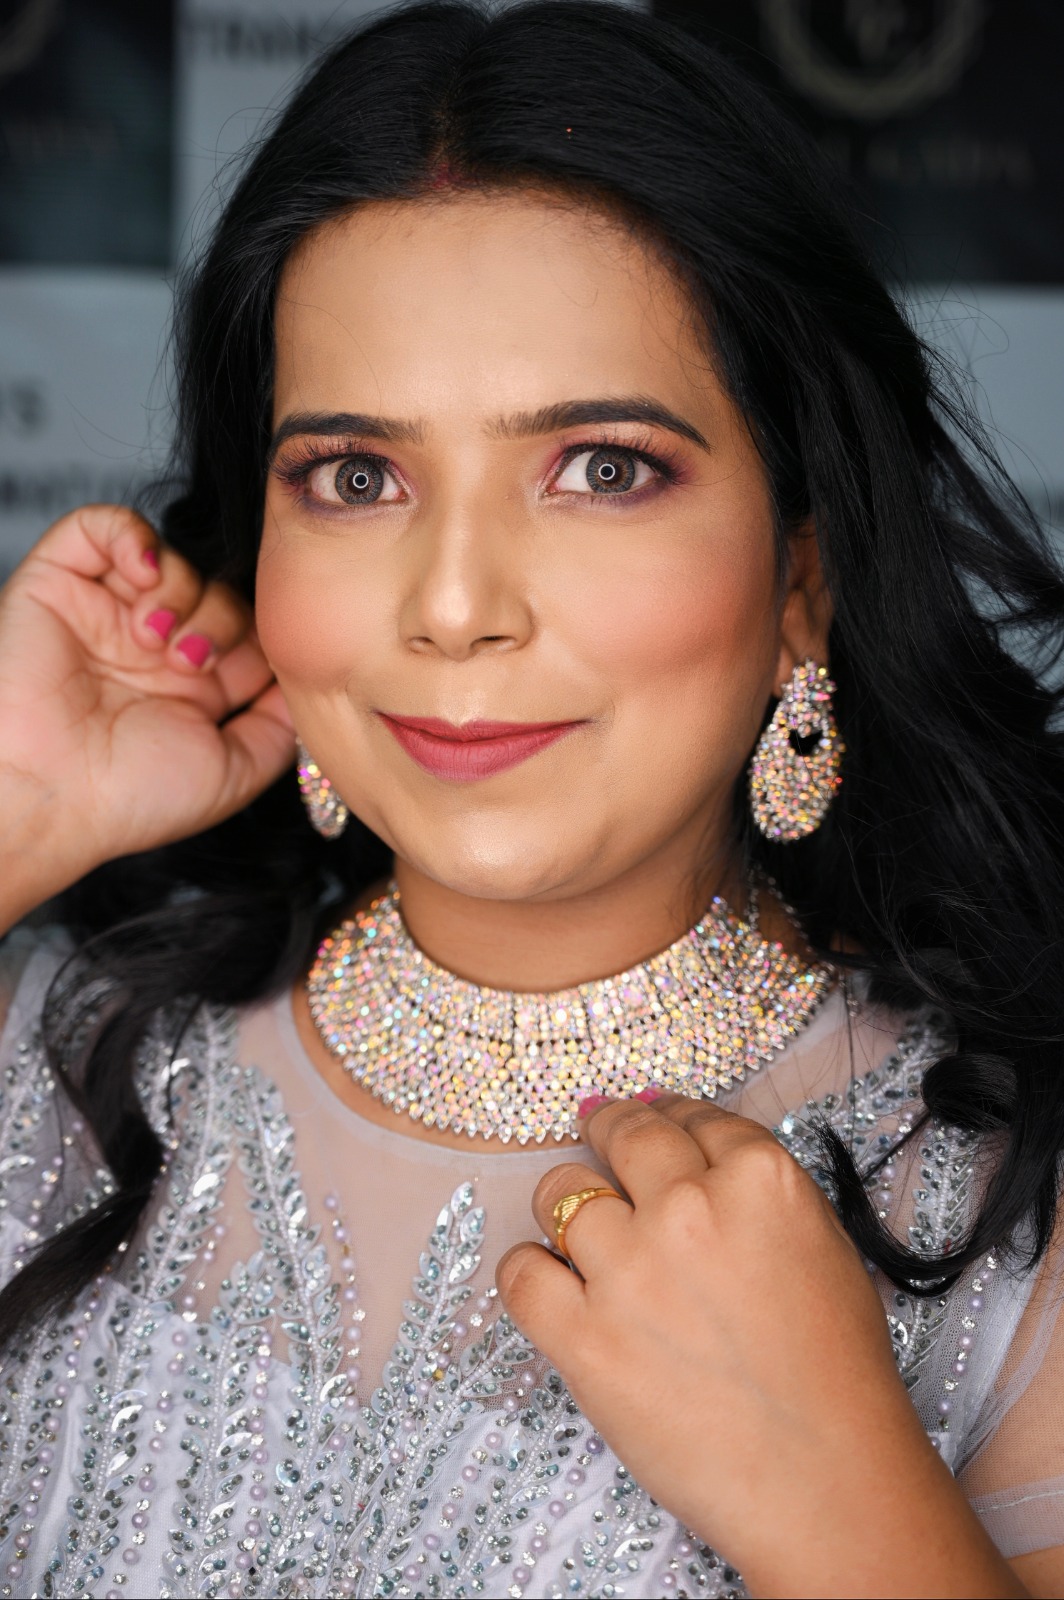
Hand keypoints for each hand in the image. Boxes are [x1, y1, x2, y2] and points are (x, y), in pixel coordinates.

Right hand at [0, 504, 293, 913]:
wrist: (50, 796)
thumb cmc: (132, 798)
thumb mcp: (239, 769)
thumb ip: (282, 722)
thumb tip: (309, 678)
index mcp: (193, 690)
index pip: (251, 633)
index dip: (266, 638)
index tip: (261, 664)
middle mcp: (153, 648)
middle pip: (222, 591)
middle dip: (224, 620)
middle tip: (193, 663)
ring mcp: (108, 614)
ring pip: (175, 558)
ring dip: (182, 593)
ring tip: (155, 643)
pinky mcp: (59, 584)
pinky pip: (102, 525)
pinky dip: (133, 538)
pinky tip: (142, 577)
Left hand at [497, 1093, 1023, 1597]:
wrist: (826, 1480)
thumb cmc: (836, 1374)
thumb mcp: (822, 1246)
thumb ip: (758, 1191)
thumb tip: (697, 1152)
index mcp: (760, 1179)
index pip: (694, 1116)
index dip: (665, 1113)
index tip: (649, 1114)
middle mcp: (690, 1207)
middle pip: (624, 1135)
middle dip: (607, 1127)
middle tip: (596, 1127)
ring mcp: (631, 1270)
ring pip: (560, 1193)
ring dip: (565, 1204)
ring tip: (575, 1226)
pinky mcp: (586, 1337)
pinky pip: (521, 1273)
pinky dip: (528, 1271)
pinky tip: (548, 1281)